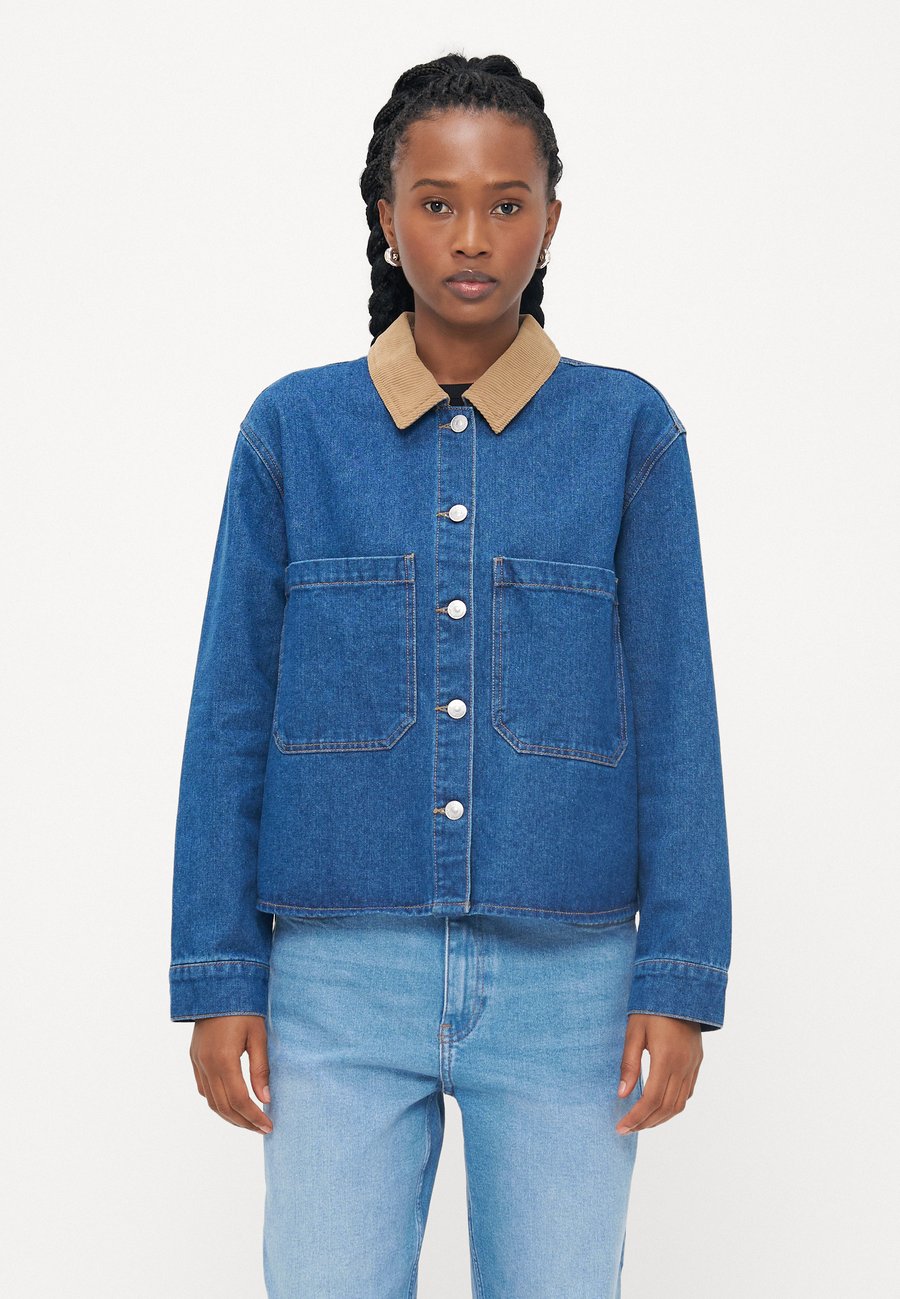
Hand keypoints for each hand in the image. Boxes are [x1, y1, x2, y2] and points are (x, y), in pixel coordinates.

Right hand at [189, 1014, 273, 1133]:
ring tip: (249, 1121)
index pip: (240, 1100)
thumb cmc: (244, 1008)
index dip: (254, 1117)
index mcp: (223, 1060)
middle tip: (262, 1128)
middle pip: (224, 1106)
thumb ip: (261, 1069)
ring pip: (211, 1101)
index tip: (269, 1126)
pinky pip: (204, 1089)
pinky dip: (217, 1102)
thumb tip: (266, 1099)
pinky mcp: (194, 1058)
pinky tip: (231, 1104)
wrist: (217, 986)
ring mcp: (197, 1062)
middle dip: (244, 1122)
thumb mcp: (258, 1036)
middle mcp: (206, 1065)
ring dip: (230, 1116)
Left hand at [615, 1013, 702, 1134]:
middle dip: (646, 1122)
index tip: (621, 1127)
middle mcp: (684, 1066)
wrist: (680, 987)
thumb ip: (629, 1063)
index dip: (636, 1117)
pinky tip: (659, 1106)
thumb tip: (622, 1094)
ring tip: (641, 1122)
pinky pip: (687, 1092)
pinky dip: (673, 1105)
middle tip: (627, 1129)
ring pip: (679, 1104)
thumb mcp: (634, 1031)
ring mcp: (693, 1065)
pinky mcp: (697, 1061)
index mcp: (667, 1058)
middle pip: (666, 1108)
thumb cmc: (651, 1007)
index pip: (651, 1099)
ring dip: (660, 1118)